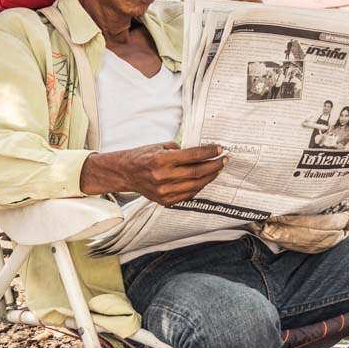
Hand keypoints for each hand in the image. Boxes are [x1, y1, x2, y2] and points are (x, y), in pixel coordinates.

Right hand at [81, 142, 225, 205]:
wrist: (125, 173)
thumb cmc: (143, 156)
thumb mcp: (159, 146)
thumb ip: (180, 150)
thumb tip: (201, 152)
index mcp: (161, 160)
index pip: (192, 156)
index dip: (209, 153)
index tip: (219, 149)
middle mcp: (163, 177)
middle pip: (197, 173)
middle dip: (214, 165)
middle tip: (223, 159)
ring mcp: (164, 191)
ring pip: (195, 186)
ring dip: (209, 177)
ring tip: (217, 169)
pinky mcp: (165, 201)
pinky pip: (188, 195)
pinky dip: (199, 187)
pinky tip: (204, 179)